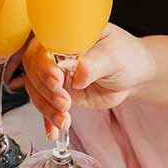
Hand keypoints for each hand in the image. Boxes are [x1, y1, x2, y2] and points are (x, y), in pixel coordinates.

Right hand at [23, 24, 155, 139]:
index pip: (43, 47)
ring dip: (47, 108)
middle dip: (46, 90)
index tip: (57, 79)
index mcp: (64, 36)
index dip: (45, 64)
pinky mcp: (59, 94)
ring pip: (37, 90)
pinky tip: (53, 132)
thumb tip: (80, 72)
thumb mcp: (114, 56)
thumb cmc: (125, 56)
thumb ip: (96, 63)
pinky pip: (46, 107)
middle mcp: (55, 54)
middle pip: (34, 70)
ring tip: (64, 120)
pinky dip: (48, 120)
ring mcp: (55, 75)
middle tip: (65, 102)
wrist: (133, 75)